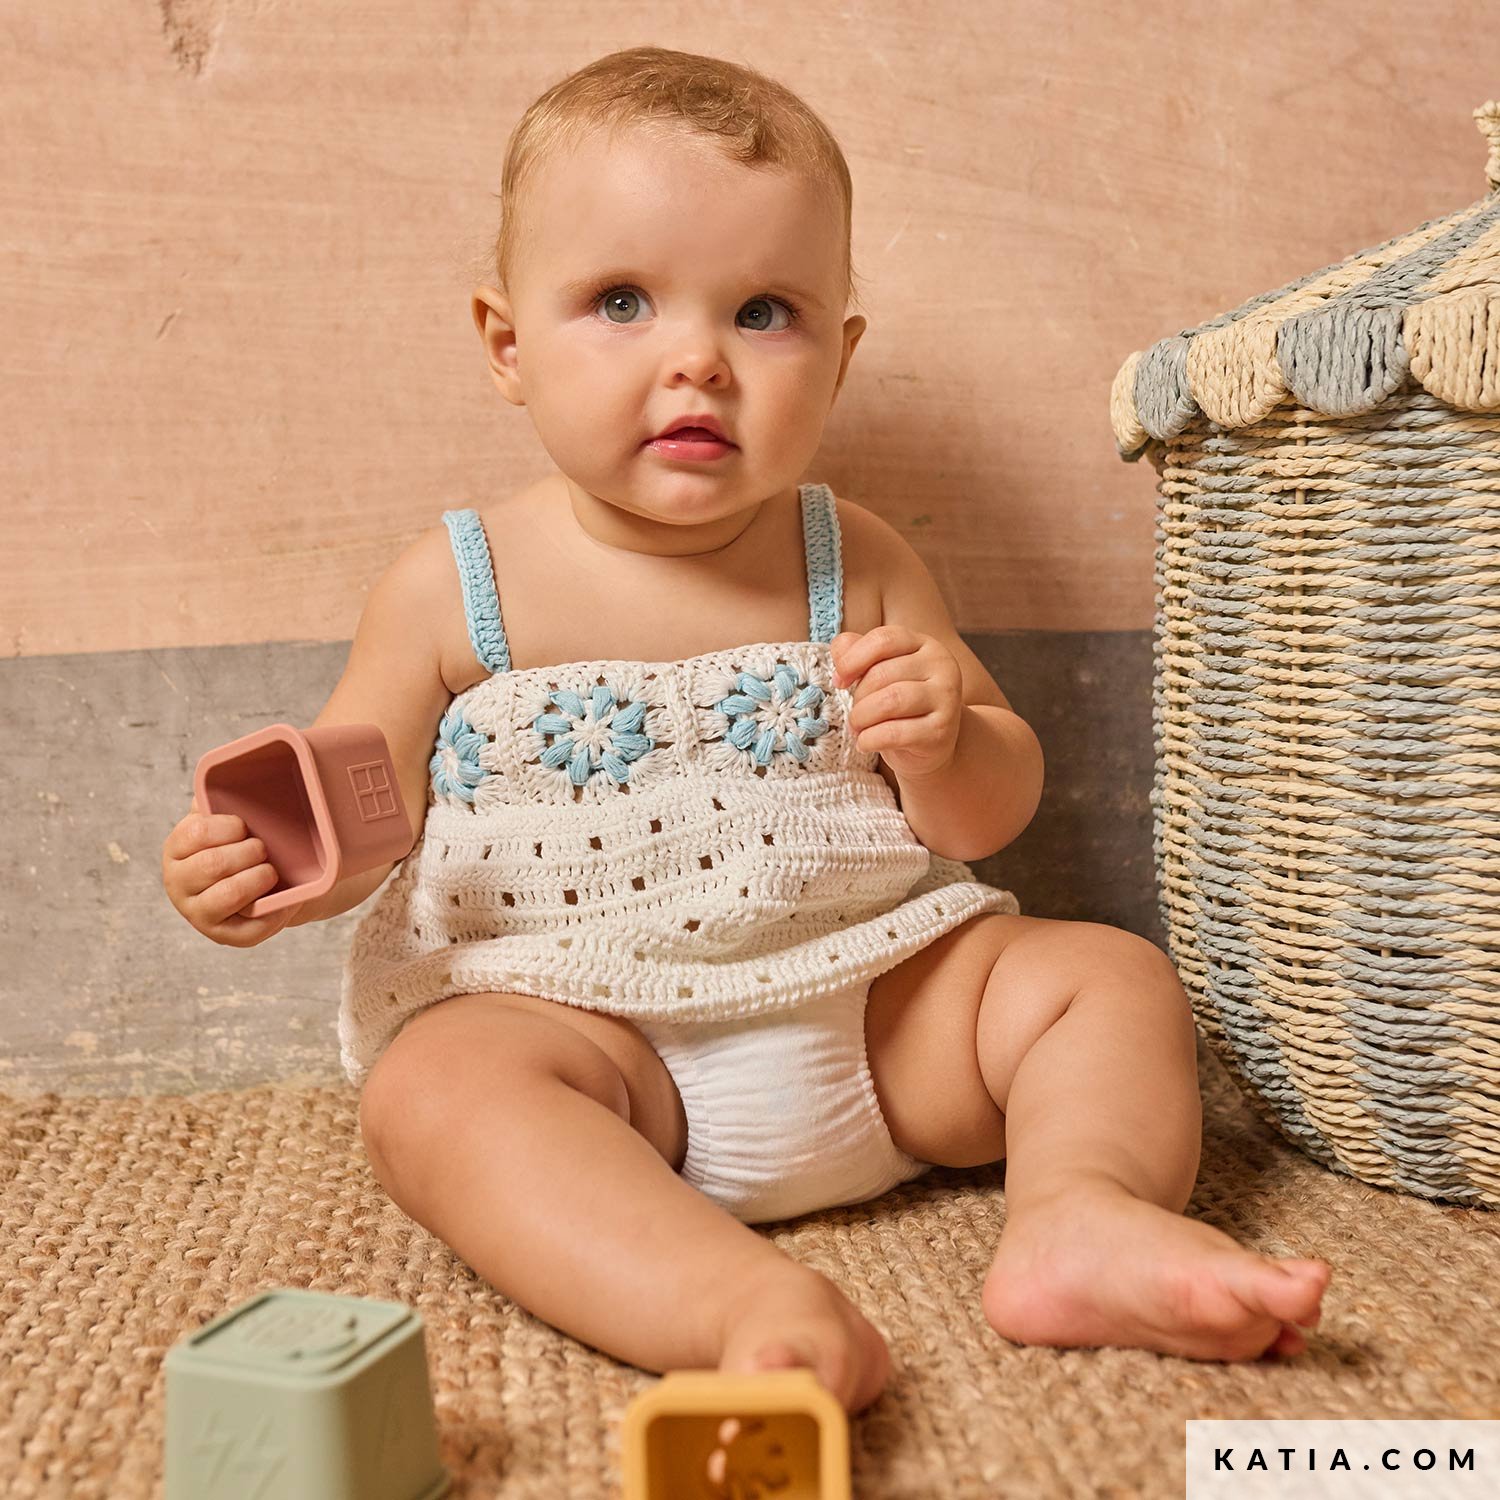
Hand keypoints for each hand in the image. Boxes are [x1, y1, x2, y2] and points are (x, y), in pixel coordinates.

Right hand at [161, 796, 302, 947]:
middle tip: (263, 849)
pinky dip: (274, 913)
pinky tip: (284, 901)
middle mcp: (179, 883)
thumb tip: (226, 767)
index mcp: (177, 848)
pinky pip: (250, 929)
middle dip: (249, 852)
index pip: (195, 833)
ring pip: (228, 895)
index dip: (228, 828)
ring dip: (258, 878)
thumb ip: (220, 793)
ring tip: (270, 871)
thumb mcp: (228, 815)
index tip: (244, 827)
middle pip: (213, 864)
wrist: (267, 880)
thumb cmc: (242, 842)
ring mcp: (198, 913)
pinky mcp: (224, 936)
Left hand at [829, 626, 964, 781]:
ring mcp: (946, 698)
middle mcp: (941, 665)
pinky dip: (870, 739)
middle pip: (882, 674)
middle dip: (857, 697)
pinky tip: (865, 743)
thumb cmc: (899, 704)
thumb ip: (856, 652)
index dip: (851, 659)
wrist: (931, 744)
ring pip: (890, 701)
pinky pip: (894, 733)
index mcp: (923, 644)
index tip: (839, 681)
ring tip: (857, 728)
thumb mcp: (879, 672)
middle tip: (855, 714)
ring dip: (861, 718)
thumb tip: (840, 654)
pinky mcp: (941, 731)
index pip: (883, 639)